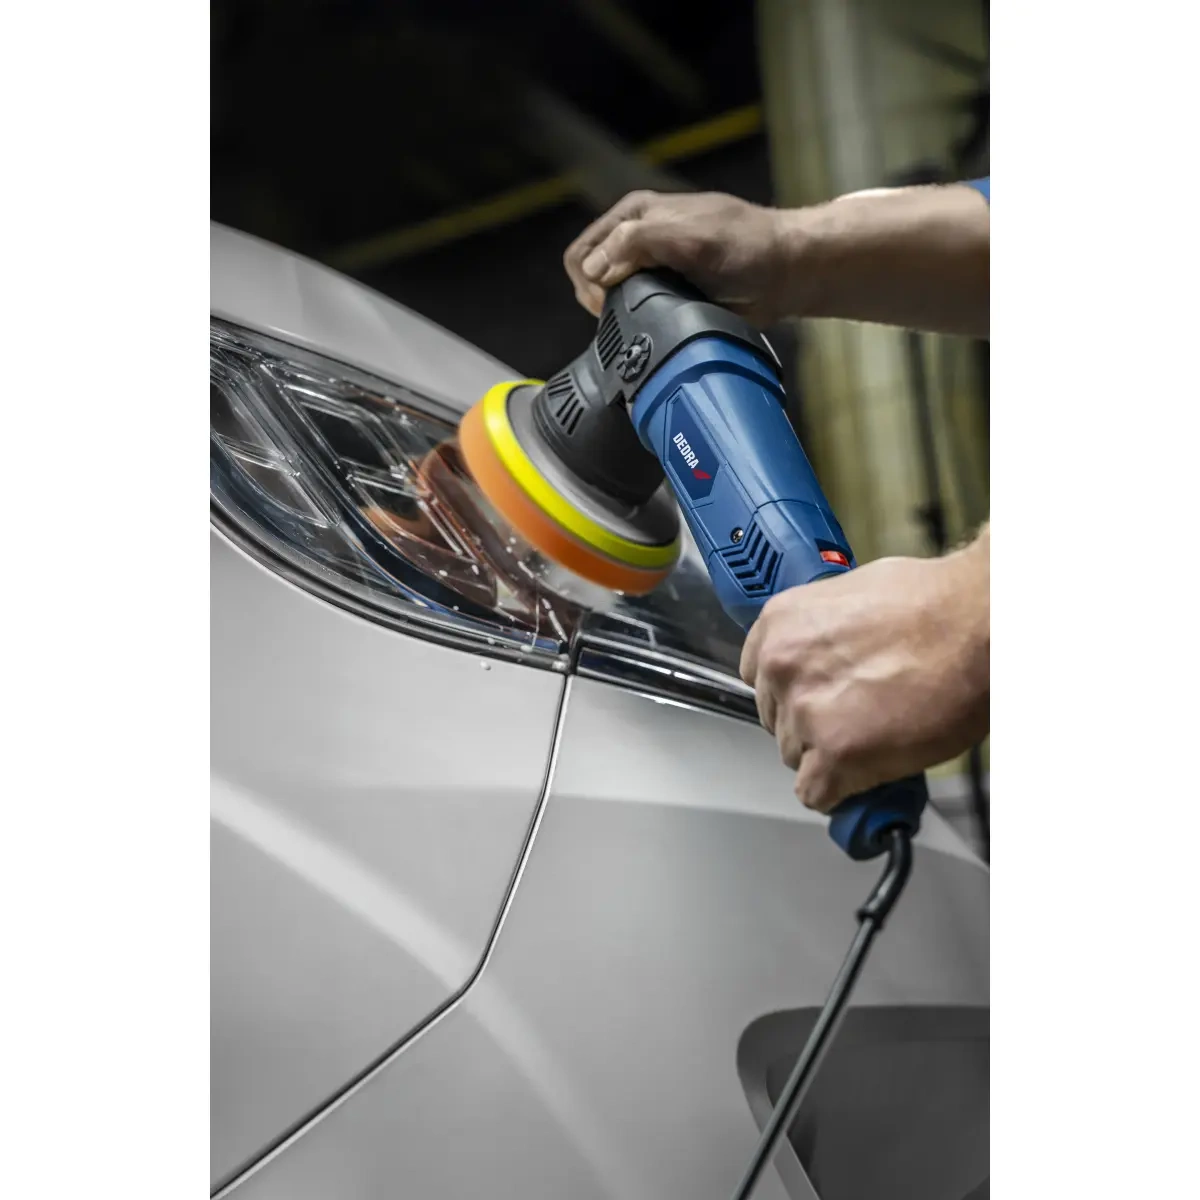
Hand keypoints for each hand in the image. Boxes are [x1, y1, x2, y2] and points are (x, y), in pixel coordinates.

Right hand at [563, 190, 799, 325]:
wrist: (784, 272)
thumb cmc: (746, 246)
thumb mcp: (690, 237)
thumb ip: (638, 243)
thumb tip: (597, 269)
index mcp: (635, 214)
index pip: (585, 250)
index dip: (590, 282)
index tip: (614, 303)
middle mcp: (637, 238)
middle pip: (590, 274)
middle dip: (598, 298)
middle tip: (626, 316)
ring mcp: (651, 267)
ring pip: (609, 296)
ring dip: (618, 312)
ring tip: (645, 319)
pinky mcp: (666, 292)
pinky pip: (633, 309)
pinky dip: (635, 320)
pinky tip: (653, 325)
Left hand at [739, 538, 988, 812]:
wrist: (975, 624)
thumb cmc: (932, 604)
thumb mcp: (852, 597)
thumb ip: (821, 633)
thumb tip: (825, 656)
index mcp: (779, 624)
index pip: (759, 678)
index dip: (794, 692)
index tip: (817, 697)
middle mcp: (781, 667)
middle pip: (778, 719)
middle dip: (813, 723)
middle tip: (857, 715)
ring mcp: (805, 712)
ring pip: (796, 757)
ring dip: (830, 755)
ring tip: (875, 736)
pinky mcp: (835, 753)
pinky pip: (817, 793)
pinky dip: (841, 790)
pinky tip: (866, 772)